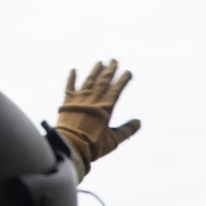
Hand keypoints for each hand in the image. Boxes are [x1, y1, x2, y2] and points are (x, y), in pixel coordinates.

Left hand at [56, 59, 140, 174]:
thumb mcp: (114, 140)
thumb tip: (139, 121)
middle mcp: (94, 98)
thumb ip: (127, 130)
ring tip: (100, 62)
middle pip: (104, 80)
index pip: (117, 88)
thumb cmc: (93, 145)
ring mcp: (80, 98)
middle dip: (110, 69)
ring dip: (95, 70)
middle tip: (114, 60)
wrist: (70, 146)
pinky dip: (71, 77)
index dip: (123, 79)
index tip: (128, 72)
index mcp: (106, 106)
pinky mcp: (67, 101)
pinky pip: (69, 86)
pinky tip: (73, 69)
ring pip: (89, 80)